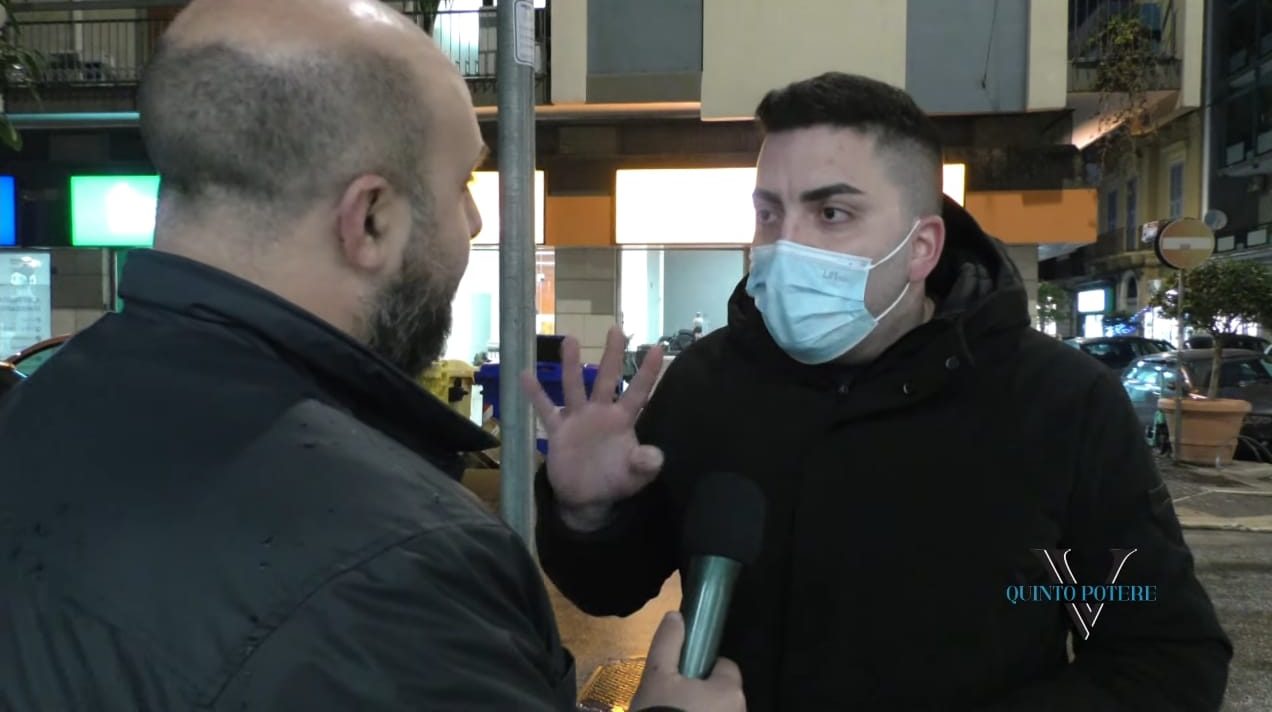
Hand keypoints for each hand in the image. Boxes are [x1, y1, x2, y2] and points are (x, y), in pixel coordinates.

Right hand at [521, 326, 664, 531]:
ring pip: (575, 387)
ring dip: (572, 365)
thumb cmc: (614, 481)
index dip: (647, 372)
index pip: (637, 392)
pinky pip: (546, 409)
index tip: (657, 347)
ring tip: (570, 340)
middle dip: (612, 355)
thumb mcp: (634, 477)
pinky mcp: (558, 431)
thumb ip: (645, 465)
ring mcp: (578, 419)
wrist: (586, 498)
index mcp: (622, 420)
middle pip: (606, 379)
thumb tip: (655, 457)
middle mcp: (600, 412)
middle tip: (616, 329)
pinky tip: (525, 374)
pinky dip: (536, 394)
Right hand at [631, 612, 745, 711]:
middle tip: (675, 703)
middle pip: (723, 694)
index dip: (703, 669)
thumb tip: (676, 616)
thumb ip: (668, 644)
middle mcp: (740, 710)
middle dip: (704, 696)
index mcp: (729, 690)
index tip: (683, 679)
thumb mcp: (656, 677)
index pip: (725, 667)